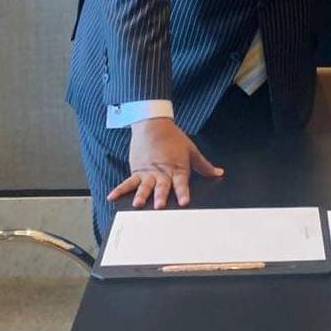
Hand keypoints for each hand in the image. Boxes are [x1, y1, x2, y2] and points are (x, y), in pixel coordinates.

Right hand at [107, 118, 224, 209]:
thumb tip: (219, 173)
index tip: (184, 201)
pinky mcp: (137, 170)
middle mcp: (162, 172)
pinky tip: (112, 197)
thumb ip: (204, 165)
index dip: (183, 192)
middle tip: (159, 206)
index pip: (181, 182)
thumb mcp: (191, 150)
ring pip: (144, 185)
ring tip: (137, 204)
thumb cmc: (174, 138)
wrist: (154, 124)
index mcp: (177, 168)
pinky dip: (119, 189)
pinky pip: (127, 182)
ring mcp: (148, 172)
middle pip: (162, 186)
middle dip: (161, 196)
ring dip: (141, 195)